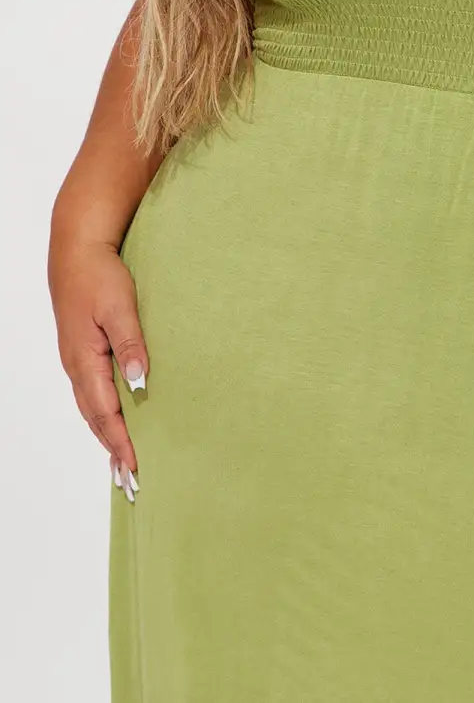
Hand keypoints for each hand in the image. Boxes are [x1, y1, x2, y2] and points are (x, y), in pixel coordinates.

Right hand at [49, 239, 148, 499]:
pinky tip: (116, 422)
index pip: (105, 413)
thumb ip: (131, 344)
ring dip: (108, 436)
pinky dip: (105, 415)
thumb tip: (139, 382)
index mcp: (85, 360)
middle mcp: (77, 366)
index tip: (135, 467)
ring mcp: (78, 360)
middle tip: (131, 481)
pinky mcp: (83, 351)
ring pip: (93, 408)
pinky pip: (93, 393)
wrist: (77, 250)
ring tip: (124, 463)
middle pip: (95, 419)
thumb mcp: (120, 307)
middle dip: (113, 450)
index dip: (120, 442)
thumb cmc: (100, 275)